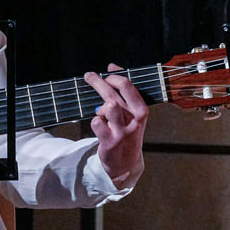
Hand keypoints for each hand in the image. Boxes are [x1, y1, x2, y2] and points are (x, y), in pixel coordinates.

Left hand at [86, 63, 147, 184]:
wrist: (126, 162)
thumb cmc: (128, 131)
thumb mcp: (132, 111)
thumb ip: (124, 90)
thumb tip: (112, 66)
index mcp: (141, 110)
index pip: (127, 85)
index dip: (113, 77)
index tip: (105, 74)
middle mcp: (134, 120)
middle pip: (114, 94)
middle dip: (98, 82)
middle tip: (88, 76)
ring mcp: (122, 131)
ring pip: (108, 107)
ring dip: (101, 106)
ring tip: (100, 111)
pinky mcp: (109, 141)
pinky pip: (96, 123)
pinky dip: (94, 121)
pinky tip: (98, 125)